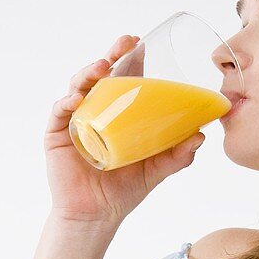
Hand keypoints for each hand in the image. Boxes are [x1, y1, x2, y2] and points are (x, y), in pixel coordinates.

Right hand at [45, 34, 205, 225]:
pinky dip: (67, 101)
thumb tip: (201, 135)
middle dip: (111, 55)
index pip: (124, 80)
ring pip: (79, 86)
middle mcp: (95, 111)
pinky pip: (60, 111)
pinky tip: (78, 99)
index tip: (141, 43)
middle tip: (124, 44)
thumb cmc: (124, 190)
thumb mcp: (156, 170)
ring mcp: (75, 120)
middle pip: (101, 76)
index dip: (130, 59)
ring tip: (103, 67)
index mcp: (117, 114)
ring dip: (89, 72)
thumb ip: (178, 155)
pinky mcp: (57, 134)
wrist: (96, 216)